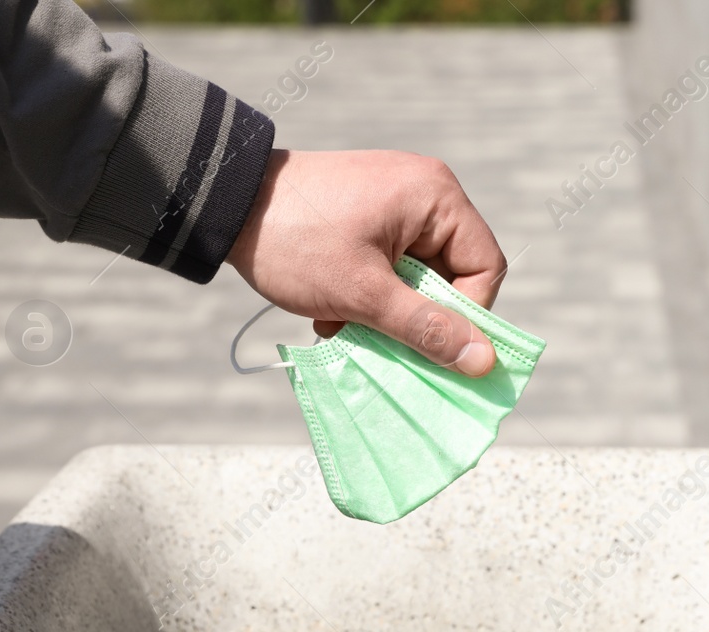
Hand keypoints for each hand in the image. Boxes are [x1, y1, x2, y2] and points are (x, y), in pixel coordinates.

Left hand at [227, 149, 507, 376]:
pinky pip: (393, 267)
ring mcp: (397, 202)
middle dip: (416, 316)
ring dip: (388, 312)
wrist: (223, 202)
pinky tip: (334, 308)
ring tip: (346, 321)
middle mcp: (426, 193)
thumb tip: (484, 362)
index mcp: (437, 197)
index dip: (466, 315)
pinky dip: (370, 295)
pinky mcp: (371, 215)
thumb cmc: (296, 241)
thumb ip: (426, 328)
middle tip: (379, 336)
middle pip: (453, 275)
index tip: (427, 342)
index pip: (486, 267)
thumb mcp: (363, 294)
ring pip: (419, 278)